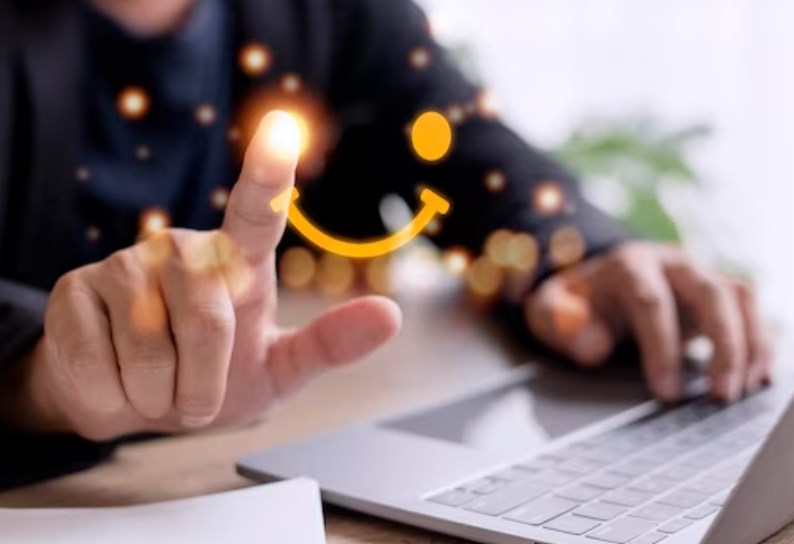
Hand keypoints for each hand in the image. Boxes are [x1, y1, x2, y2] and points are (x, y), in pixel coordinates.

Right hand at [11, 111, 400, 439]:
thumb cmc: (211, 378)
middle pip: (210, 324)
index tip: (282, 127)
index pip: (259, 213)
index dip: (268, 174)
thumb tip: (392, 314)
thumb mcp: (277, 369)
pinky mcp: (75, 290)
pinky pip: (99, 366)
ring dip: (158, 397)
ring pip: (151, 352)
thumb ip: (330, 343)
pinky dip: (113, 399)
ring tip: (155, 388)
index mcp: (239, 260)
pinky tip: (113, 383)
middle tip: (195, 400)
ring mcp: (124, 263)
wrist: (129, 403)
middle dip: (204, 387)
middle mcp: (183, 248)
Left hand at [524, 242, 772, 401]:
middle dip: (722, 344)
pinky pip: (751, 310)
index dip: (661, 347)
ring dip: (749, 344)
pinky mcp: (719, 294)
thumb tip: (594, 347)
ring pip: (740, 298)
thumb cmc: (576, 302)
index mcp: (630, 264)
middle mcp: (673, 263)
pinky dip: (760, 342)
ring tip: (741, 391)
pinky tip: (759, 377)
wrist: (599, 281)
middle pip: (711, 292)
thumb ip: (558, 321)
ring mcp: (700, 275)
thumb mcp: (550, 309)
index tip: (666, 392)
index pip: (652, 301)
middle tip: (720, 395)